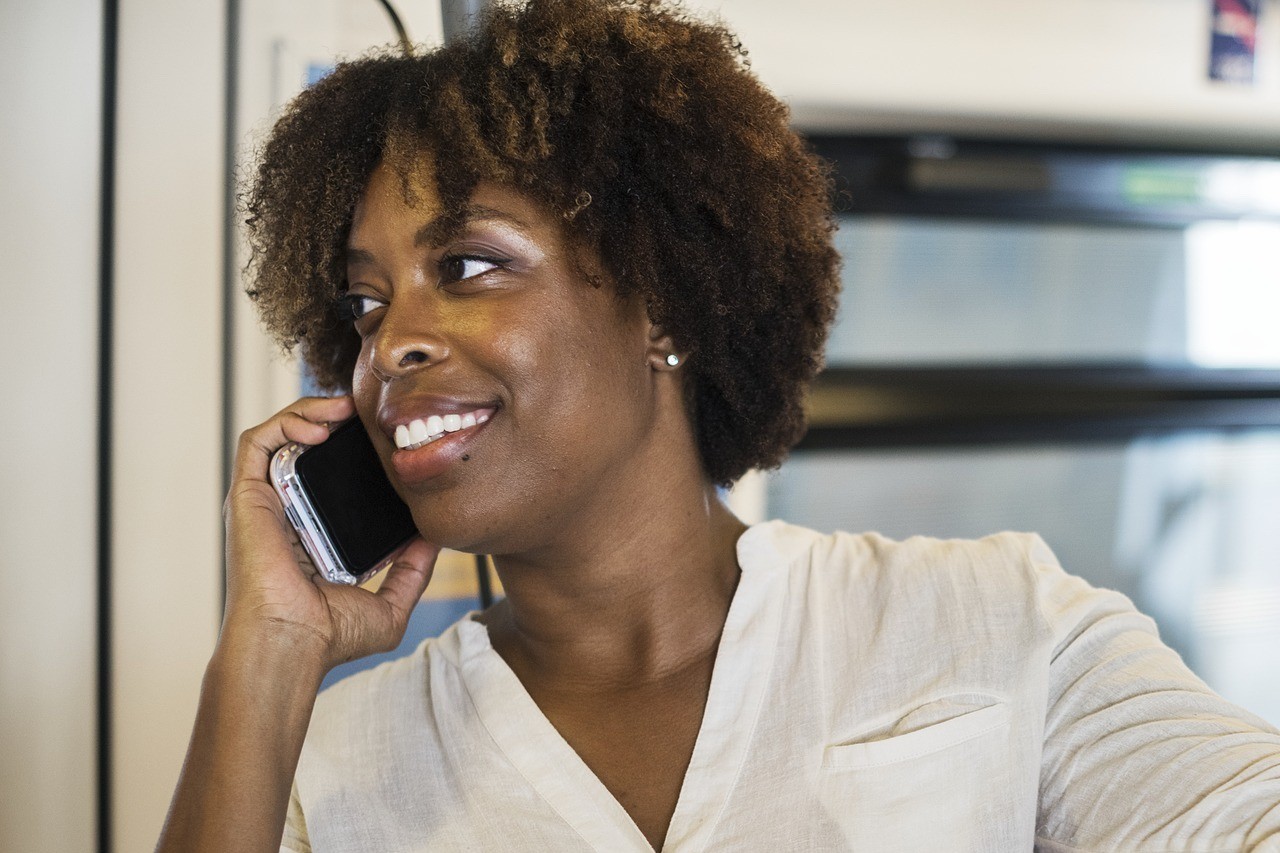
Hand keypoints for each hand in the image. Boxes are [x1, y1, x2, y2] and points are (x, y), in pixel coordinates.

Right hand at [221, 395, 438, 671]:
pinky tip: (320, 425)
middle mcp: (286, 511)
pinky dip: (286, 423)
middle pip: (307, 447)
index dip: (355, 448)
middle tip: (370, 410)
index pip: (332, 475)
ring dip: (311, 410)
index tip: (387, 436)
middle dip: (336, 419)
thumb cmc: (330, 637)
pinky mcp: (246, 497)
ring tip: (346, 407)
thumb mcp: (391, 604)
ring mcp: (265, 502)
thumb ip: (414, 571)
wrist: (293, 645)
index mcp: (313, 531)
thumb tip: (437, 538)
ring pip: (281, 435)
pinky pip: (257, 443)